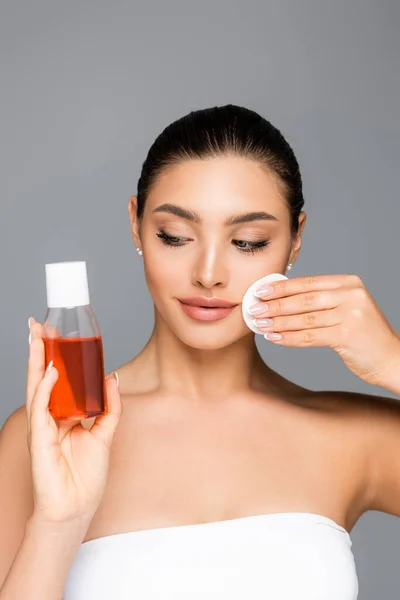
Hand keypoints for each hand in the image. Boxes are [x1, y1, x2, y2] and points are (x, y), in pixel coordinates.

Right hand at [26, 318, 122, 525]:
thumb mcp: (105, 434)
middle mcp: (51, 416)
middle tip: (40, 325)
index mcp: (64, 415)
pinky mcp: (40, 437)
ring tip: (39, 336)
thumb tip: (111, 378)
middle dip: (41, 350)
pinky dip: (44, 387)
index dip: (57, 357)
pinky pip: (40, 407)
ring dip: (37, 360)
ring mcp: (43, 425)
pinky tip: (48, 370)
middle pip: (44, 377)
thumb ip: (110, 407)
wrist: (76, 508)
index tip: (58, 333)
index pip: (59, 379)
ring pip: (37, 386)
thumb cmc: (85, 477)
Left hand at [248, 274, 399, 386]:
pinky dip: (289, 338)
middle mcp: (351, 295)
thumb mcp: (346, 309)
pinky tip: (274, 338)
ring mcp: (351, 314)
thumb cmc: (363, 335)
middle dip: (275, 304)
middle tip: (253, 308)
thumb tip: (280, 298)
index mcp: (349, 283)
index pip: (307, 282)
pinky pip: (310, 336)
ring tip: (259, 325)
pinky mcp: (348, 335)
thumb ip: (321, 300)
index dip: (281, 287)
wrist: (392, 359)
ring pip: (304, 318)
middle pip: (303, 299)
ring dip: (278, 322)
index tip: (259, 291)